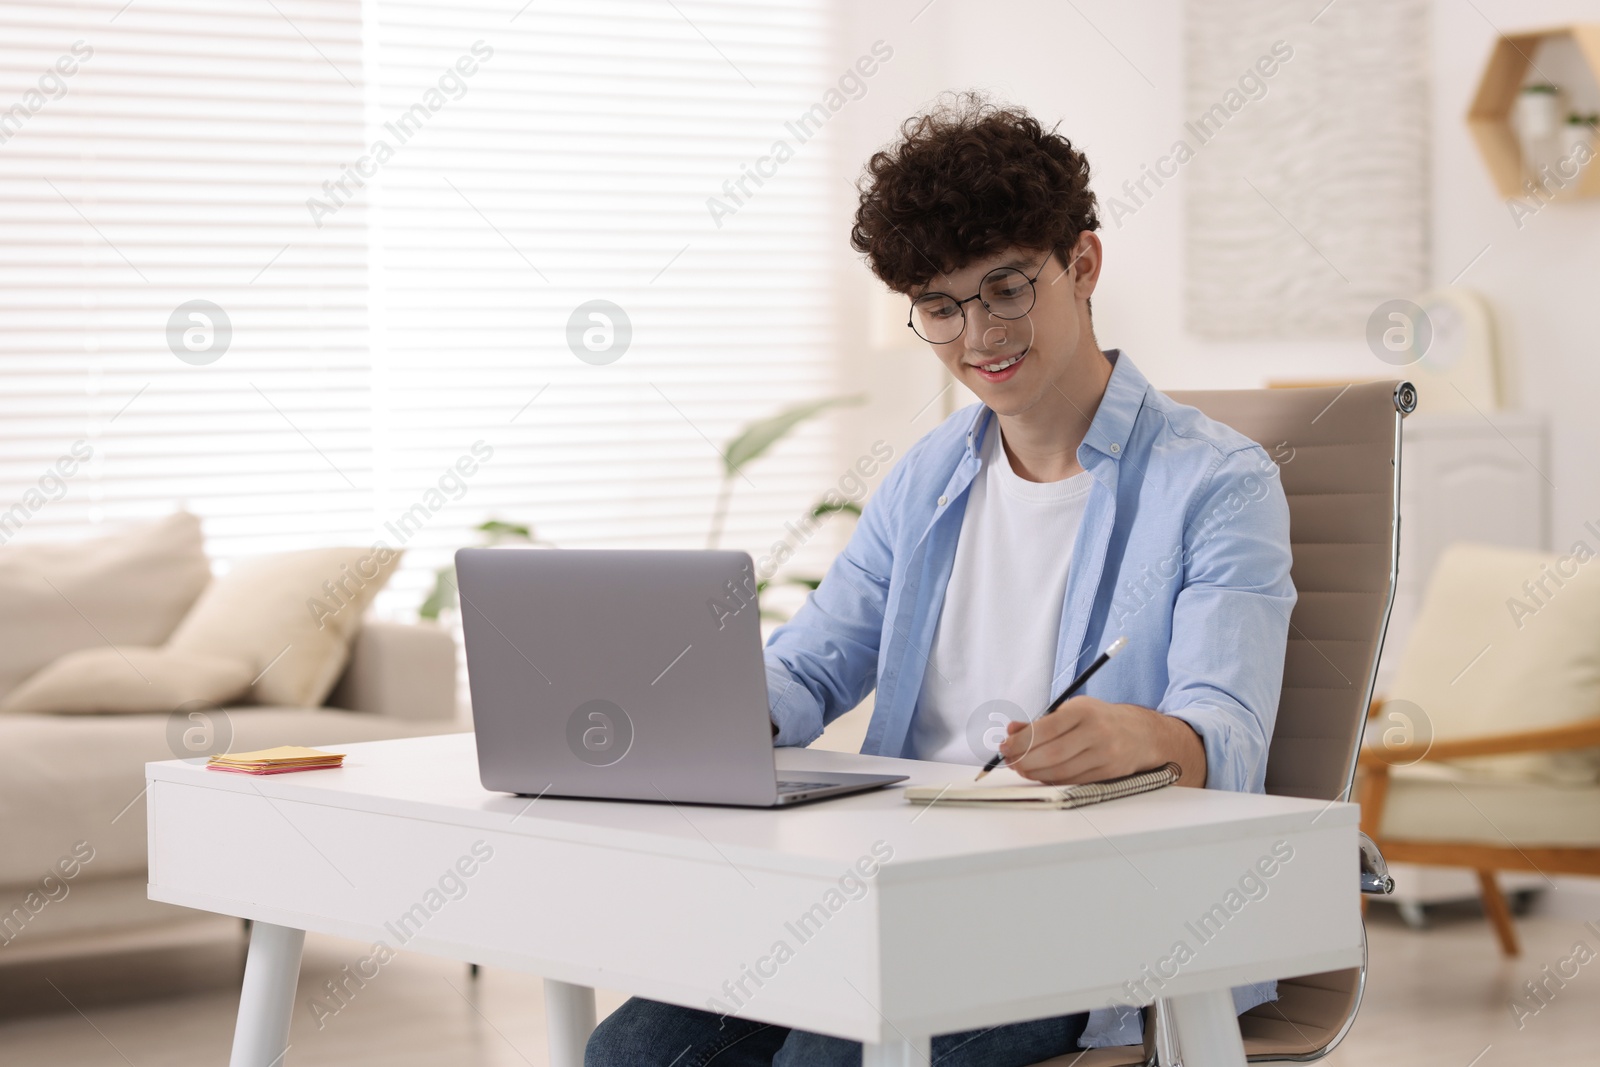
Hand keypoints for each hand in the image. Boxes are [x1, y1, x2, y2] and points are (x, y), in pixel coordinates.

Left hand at [997, 697, 1206, 786]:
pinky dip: (1052, 780)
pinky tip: (1041, 775)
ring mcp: (1105, 754)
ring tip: (1022, 769)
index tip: (1004, 747)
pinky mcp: (1109, 773)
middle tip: (1010, 762)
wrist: (1141, 733)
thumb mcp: (1072, 709)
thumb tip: (1011, 730)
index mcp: (1084, 711)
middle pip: (1052, 753)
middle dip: (1025, 760)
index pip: (1046, 728)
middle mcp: (1097, 732)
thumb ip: (1041, 721)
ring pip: (1062, 771)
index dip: (1021, 741)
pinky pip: (1073, 781)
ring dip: (1035, 773)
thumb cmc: (1100, 719)